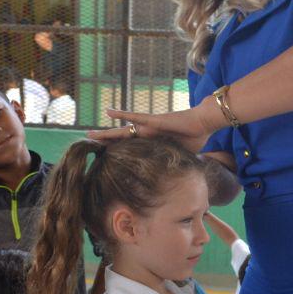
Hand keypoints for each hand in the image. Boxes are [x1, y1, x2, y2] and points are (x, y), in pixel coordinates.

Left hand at [89, 103, 219, 153]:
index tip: (103, 158)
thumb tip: (174, 181)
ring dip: (106, 133)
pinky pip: (135, 117)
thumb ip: (173, 165)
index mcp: (151, 143)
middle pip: (121, 140)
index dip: (116, 153)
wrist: (203, 124)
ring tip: (89, 134)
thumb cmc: (195, 138)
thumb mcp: (180, 157)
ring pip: (122, 130)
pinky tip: (108, 112)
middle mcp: (146, 134)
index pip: (130, 149)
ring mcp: (148, 127)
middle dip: (105, 144)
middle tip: (89, 146)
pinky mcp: (154, 121)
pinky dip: (122, 114)